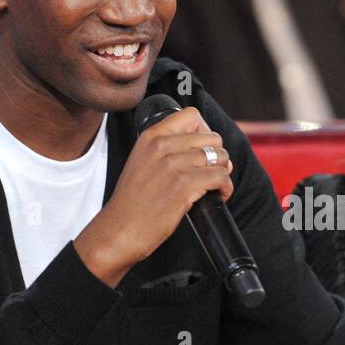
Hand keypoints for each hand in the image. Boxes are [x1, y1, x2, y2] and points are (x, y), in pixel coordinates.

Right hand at [74, 105, 233, 286]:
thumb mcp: (143, 162)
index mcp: (151, 136)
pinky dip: (225, 187)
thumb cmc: (132, 202)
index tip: (204, 149)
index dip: (205, 131)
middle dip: (218, 155)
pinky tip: (219, 195)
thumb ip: (167, 150)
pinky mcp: (184, 185)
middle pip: (212, 137)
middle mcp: (162, 146)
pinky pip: (221, 177)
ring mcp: (174, 165)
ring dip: (223, 172)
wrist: (119, 229)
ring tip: (216, 185)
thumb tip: (207, 149)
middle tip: (212, 171)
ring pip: (220, 157)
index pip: (191, 115)